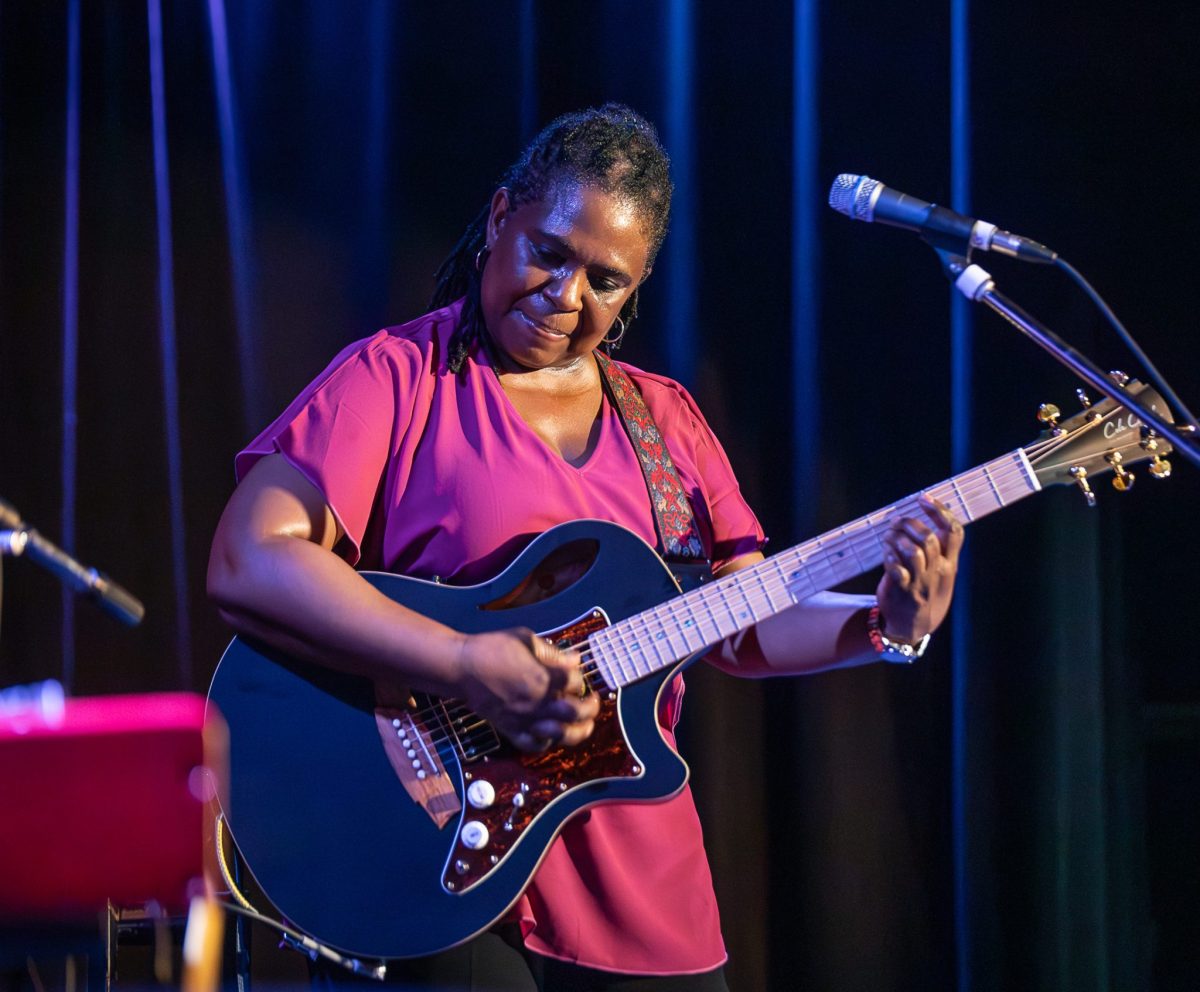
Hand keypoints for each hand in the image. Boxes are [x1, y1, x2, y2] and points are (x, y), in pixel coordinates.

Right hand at [455, 628, 598, 751]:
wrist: (462, 668)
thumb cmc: (492, 647)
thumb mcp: (525, 639)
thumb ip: (552, 651)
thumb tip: (575, 658)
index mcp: (544, 676)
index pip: (576, 681)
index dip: (580, 678)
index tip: (575, 674)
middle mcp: (539, 701)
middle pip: (576, 711)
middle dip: (591, 707)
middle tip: (593, 702)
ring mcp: (526, 718)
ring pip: (561, 734)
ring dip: (579, 731)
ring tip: (584, 725)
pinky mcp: (511, 729)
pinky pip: (535, 745)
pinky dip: (547, 742)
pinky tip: (552, 734)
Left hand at [876, 495, 963, 643]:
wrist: (914, 627)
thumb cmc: (926, 593)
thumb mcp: (943, 574)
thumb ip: (941, 551)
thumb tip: (930, 517)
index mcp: (951, 565)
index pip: (954, 533)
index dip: (940, 511)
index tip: (925, 498)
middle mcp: (938, 572)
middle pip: (929, 539)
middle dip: (911, 524)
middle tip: (898, 520)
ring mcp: (920, 583)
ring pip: (912, 552)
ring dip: (897, 538)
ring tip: (889, 535)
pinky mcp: (902, 591)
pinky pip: (896, 568)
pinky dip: (889, 555)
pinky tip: (886, 552)